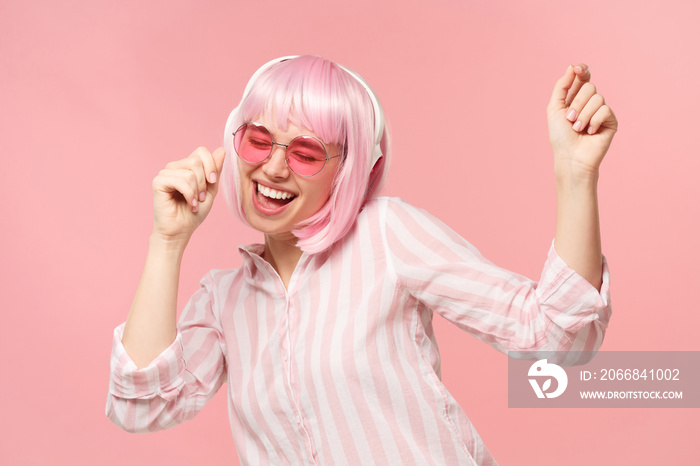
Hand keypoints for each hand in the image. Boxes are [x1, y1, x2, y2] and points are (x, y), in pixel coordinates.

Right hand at [151, 147, 226, 243]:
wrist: (181, 231)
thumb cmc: (194, 213)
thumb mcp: (210, 190)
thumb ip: (215, 170)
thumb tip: (221, 150)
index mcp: (186, 167)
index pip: (201, 151)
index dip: (211, 165)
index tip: (213, 182)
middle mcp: (175, 167)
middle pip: (196, 161)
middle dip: (204, 182)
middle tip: (201, 198)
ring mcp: (165, 173)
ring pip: (190, 173)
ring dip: (196, 192)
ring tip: (193, 203)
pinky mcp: (158, 182)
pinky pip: (180, 181)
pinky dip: (189, 195)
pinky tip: (189, 204)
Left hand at [547, 64, 617, 180]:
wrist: (570, 157)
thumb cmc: (560, 136)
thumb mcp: (554, 108)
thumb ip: (561, 87)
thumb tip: (572, 67)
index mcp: (576, 98)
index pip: (584, 77)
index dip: (582, 71)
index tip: (577, 69)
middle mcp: (590, 102)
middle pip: (589, 87)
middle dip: (577, 103)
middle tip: (570, 119)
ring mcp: (601, 111)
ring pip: (597, 98)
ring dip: (583, 115)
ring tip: (578, 129)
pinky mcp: (611, 121)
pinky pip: (605, 110)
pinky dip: (593, 121)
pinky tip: (590, 132)